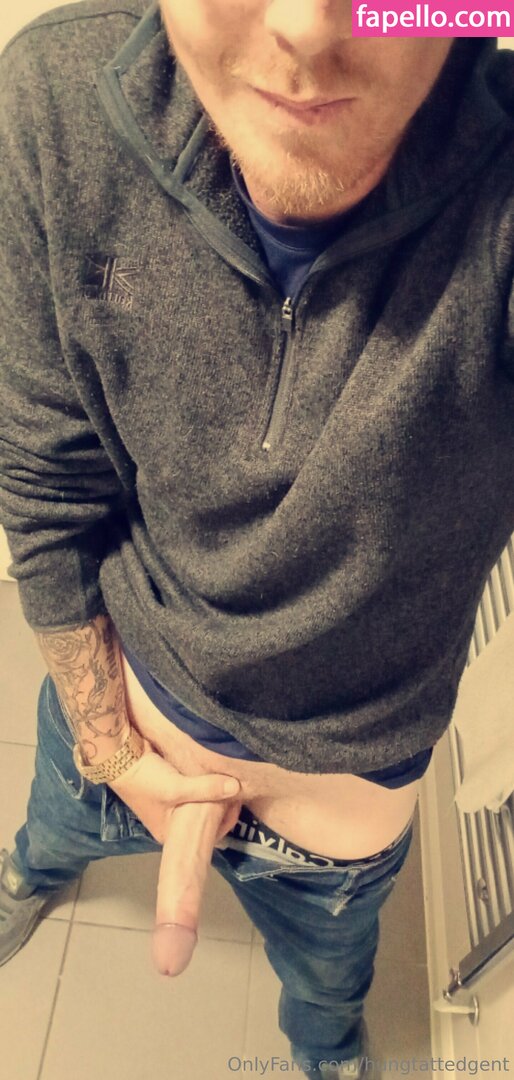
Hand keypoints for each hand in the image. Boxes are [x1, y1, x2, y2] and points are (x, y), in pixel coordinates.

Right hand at [108, 739, 241, 975]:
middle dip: (221, 807)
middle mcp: (170, 823)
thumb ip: (206, 788)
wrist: (119, 755)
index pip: (205, 836)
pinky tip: (216, 775)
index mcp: (169, 834)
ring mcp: (171, 805)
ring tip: (230, 782)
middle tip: (236, 790)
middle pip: (204, 819)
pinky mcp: (171, 787)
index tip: (236, 802)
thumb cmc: (146, 781)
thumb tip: (237, 786)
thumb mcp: (177, 788)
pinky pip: (194, 790)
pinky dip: (205, 785)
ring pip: (200, 804)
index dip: (224, 820)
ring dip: (214, 794)